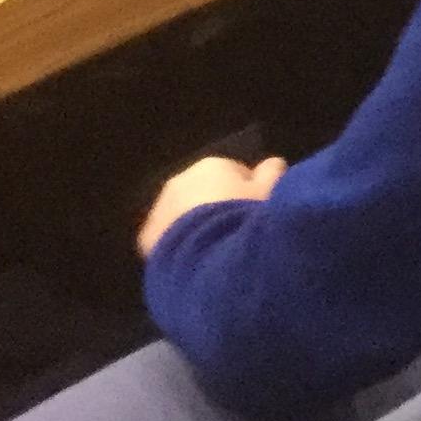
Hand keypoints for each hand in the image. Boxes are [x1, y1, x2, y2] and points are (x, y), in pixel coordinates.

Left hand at [138, 154, 284, 256]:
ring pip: (183, 213)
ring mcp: (161, 207)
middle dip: (218, 205)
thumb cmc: (244, 217)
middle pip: (205, 191)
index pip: (234, 172)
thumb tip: (272, 163)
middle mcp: (181, 180)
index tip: (257, 208)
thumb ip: (272, 174)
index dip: (248, 191)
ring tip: (215, 246)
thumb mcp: (270, 193)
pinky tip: (196, 257)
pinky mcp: (147, 236)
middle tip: (235, 228)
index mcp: (212, 166)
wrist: (205, 254)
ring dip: (196, 223)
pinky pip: (168, 236)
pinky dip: (179, 243)